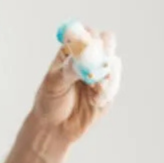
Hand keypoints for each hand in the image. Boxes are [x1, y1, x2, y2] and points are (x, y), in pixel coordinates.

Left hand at [32, 29, 118, 144]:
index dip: (89, 34)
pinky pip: (114, 85)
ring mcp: (100, 75)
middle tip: (102, 58)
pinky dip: (107, 90)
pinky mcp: (107, 92)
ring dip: (107, 73)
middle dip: (106, 48)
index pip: (86, 34)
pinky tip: (95, 100)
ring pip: (113, 64)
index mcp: (72, 52)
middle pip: (106, 43)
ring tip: (95, 87)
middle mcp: (89, 60)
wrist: (55, 128)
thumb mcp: (54, 84)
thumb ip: (69, 70)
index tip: (88, 42)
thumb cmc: (49, 102)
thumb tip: (82, 59)